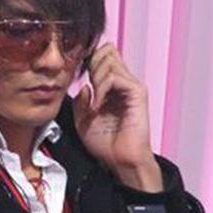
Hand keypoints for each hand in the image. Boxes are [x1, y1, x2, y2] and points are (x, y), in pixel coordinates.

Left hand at [73, 43, 161, 191]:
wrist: (121, 160)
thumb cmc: (104, 143)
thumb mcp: (82, 119)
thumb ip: (80, 101)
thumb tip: (84, 85)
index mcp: (111, 86)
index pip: (101, 56)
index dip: (86, 60)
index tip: (75, 78)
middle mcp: (123, 81)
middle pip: (106, 51)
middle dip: (89, 65)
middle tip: (86, 90)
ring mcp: (131, 85)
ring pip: (108, 61)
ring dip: (94, 78)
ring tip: (93, 101)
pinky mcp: (137, 93)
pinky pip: (114, 77)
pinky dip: (101, 88)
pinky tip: (97, 105)